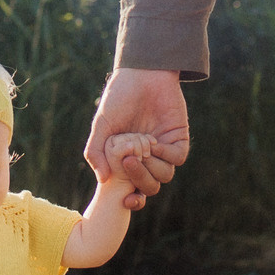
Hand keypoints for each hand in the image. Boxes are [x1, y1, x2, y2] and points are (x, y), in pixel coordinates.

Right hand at [85, 68, 190, 208]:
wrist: (141, 73)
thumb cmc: (119, 97)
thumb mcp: (102, 125)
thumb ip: (96, 152)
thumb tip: (102, 179)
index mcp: (129, 160)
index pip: (134, 190)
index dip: (132, 200)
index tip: (125, 201)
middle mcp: (147, 158)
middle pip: (150, 186)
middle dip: (140, 180)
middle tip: (129, 163)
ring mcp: (164, 149)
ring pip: (164, 176)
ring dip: (151, 168)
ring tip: (139, 150)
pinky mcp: (178, 138)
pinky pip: (176, 159)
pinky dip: (165, 156)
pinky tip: (154, 143)